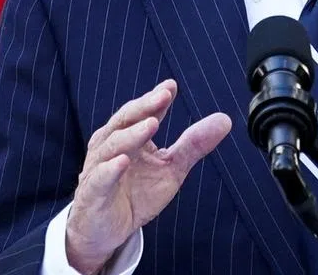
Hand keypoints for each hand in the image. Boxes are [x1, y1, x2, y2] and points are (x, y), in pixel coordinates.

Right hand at [65, 80, 230, 274]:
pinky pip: (99, 178)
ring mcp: (99, 168)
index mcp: (130, 136)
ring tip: (151, 124)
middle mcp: (111, 146)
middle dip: (144, 106)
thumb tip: (225, 120)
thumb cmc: (136, 194)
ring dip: (132, 133)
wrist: (106, 231)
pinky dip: (109, 169)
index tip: (171, 86)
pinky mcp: (92, 193)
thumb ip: (194, 145)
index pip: (143, 112)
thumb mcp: (171, 169)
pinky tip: (122, 161)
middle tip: (163, 95)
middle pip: (125, 120)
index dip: (156, 99)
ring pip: (112, 145)